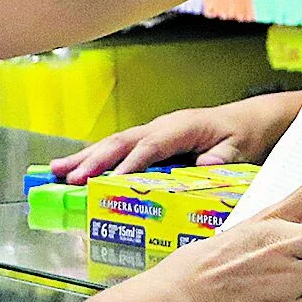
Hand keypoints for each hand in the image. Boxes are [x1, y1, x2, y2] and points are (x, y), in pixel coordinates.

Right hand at [52, 94, 293, 182]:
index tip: (109, 181)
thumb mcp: (239, 149)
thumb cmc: (242, 135)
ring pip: (114, 143)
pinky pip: (118, 149)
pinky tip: (72, 169)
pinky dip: (94, 158)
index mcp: (182, 127)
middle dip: (94, 160)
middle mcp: (162, 126)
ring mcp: (153, 131)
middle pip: (122, 142)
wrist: (247, 121)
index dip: (130, 163)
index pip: (151, 146)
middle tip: (69, 178)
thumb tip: (204, 166)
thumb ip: (223, 158)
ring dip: (84, 158)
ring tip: (54, 171)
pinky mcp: (149, 140)